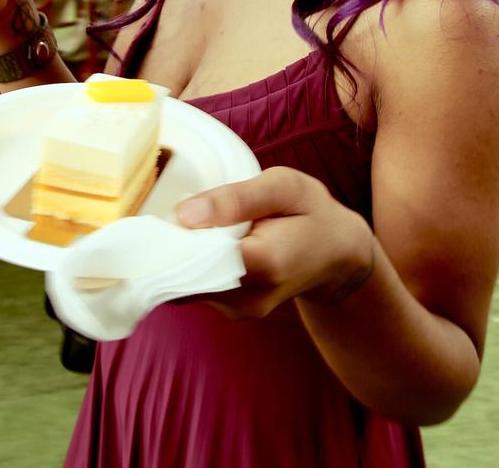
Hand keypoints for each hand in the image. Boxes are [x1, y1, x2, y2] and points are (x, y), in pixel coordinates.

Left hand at [176, 167, 372, 317]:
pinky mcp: (234, 311)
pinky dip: (193, 266)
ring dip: (181, 257)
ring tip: (194, 226)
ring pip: (188, 285)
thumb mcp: (283, 187)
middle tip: (174, 214)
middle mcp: (250, 297)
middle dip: (172, 247)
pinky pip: (197, 289)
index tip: (161, 216)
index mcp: (265, 262)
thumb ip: (236, 198)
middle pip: (187, 275)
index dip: (171, 238)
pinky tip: (204, 243)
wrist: (338, 255)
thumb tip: (183, 214)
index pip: (197, 258)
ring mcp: (241, 310)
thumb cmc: (311, 212)